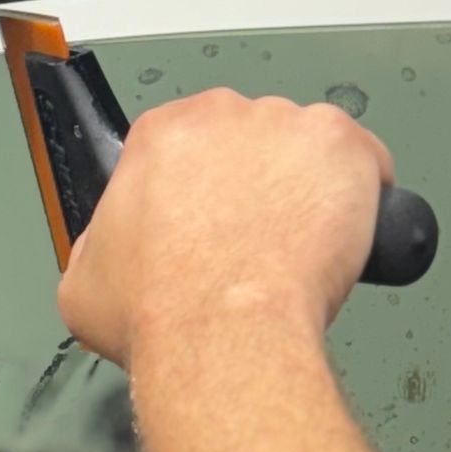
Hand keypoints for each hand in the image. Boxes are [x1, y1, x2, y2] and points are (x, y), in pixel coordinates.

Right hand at [56, 88, 393, 368]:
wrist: (221, 335)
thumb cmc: (162, 312)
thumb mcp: (84, 282)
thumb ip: (102, 245)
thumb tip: (111, 251)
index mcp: (159, 136)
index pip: (190, 144)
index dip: (205, 187)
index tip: (213, 218)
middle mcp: (222, 116)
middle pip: (250, 139)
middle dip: (256, 182)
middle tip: (259, 237)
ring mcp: (285, 126)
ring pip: (307, 148)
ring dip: (309, 186)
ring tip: (305, 244)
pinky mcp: (340, 146)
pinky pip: (365, 159)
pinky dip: (366, 193)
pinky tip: (351, 234)